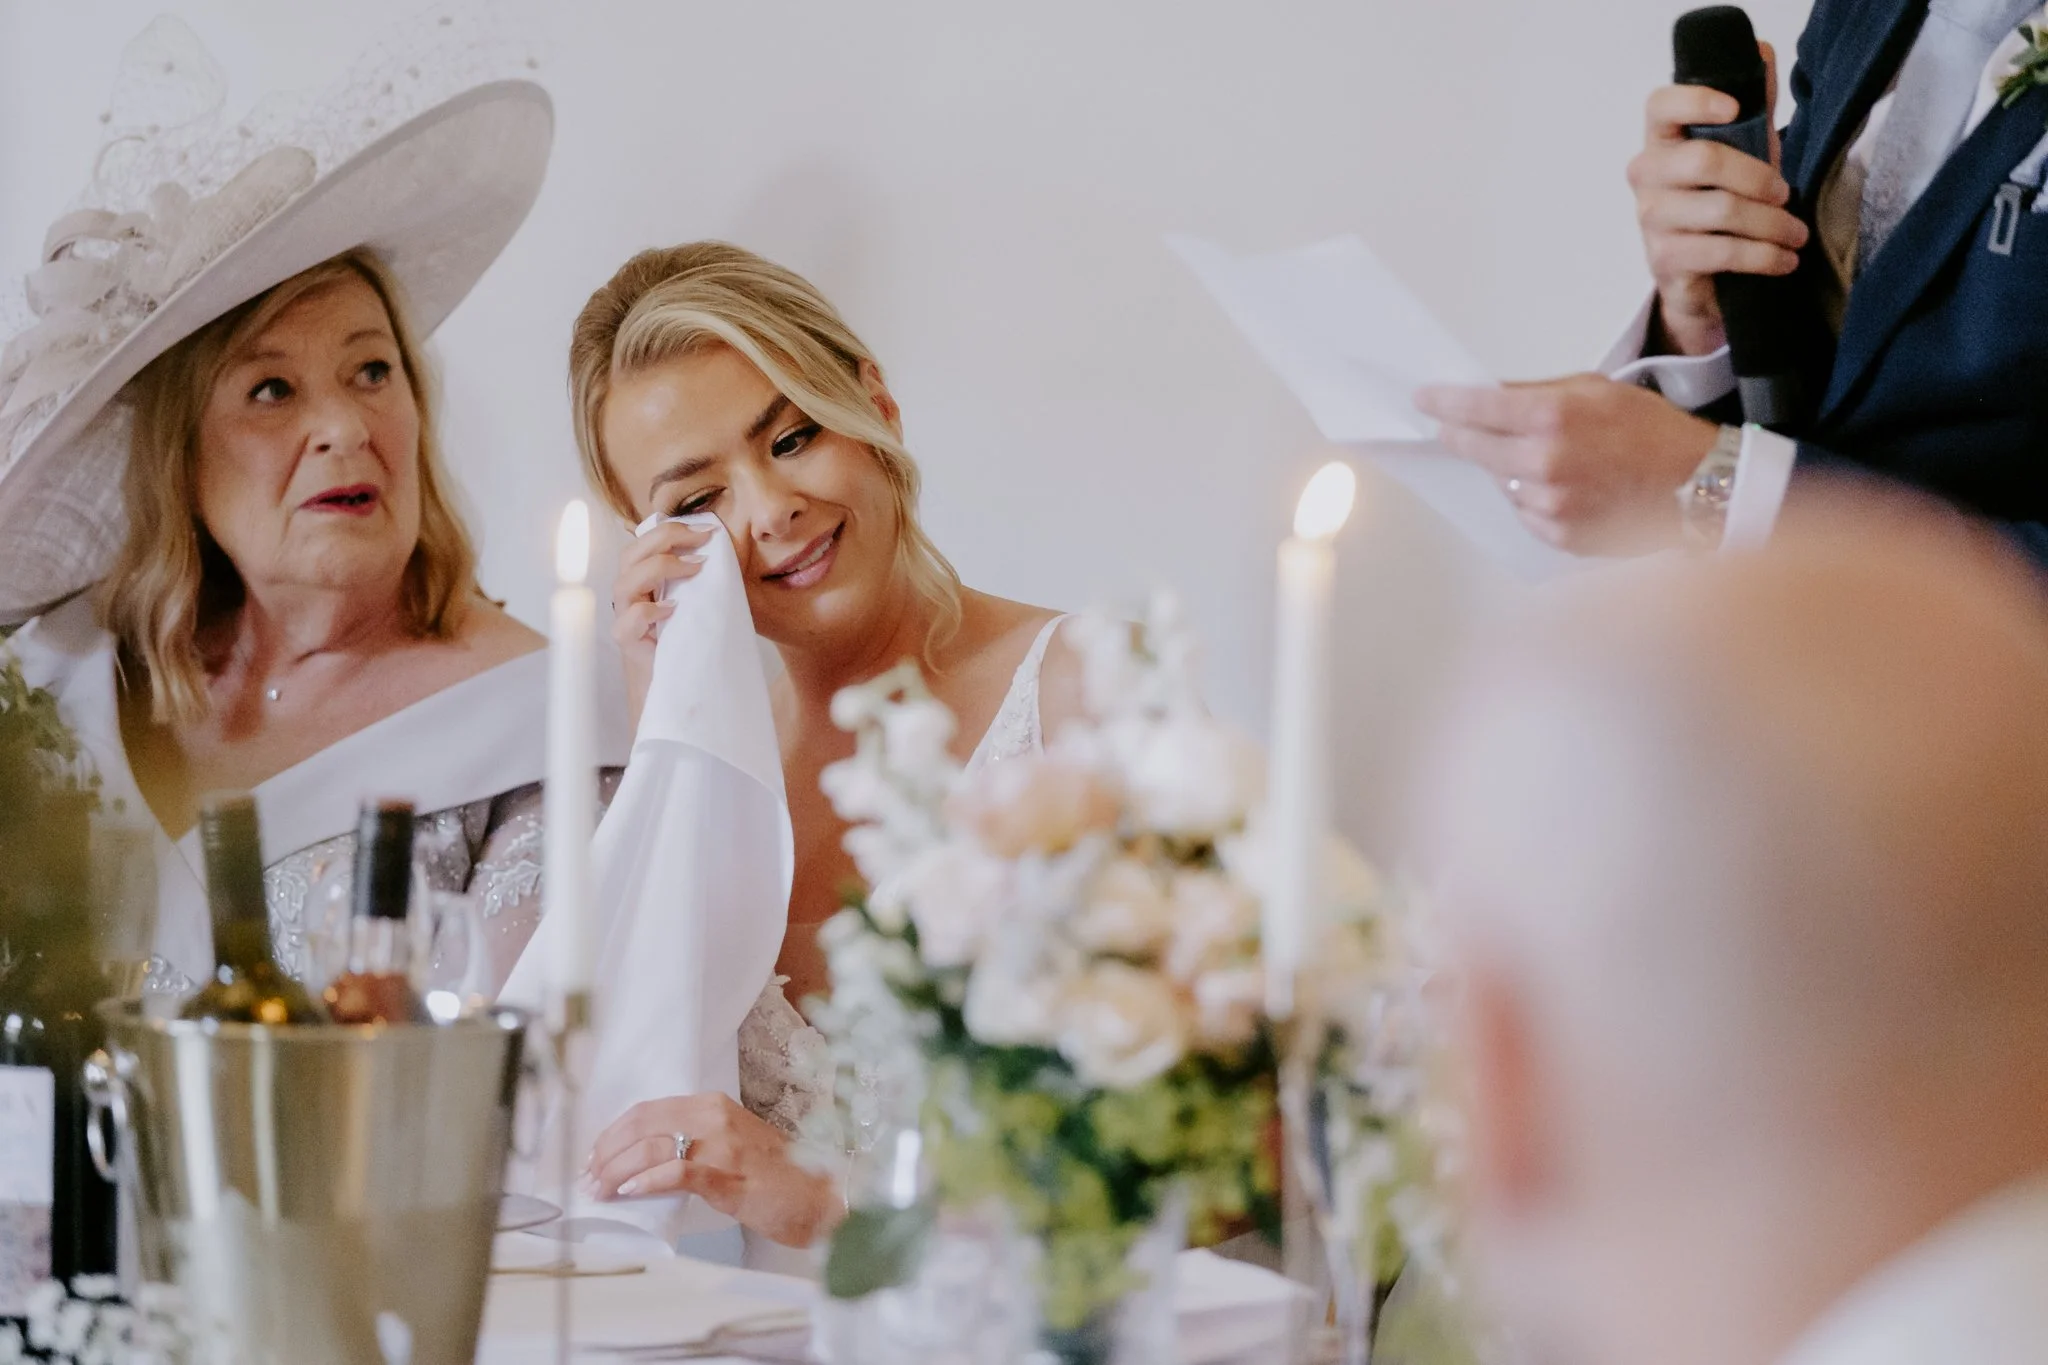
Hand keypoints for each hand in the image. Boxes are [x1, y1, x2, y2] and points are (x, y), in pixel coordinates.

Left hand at [585, 1092, 840, 1248]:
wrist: (818, 1196)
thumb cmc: (776, 1174)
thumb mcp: (732, 1142)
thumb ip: (695, 1140)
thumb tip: (646, 1158)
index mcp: (713, 1105)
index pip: (648, 1110)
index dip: (614, 1133)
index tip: (595, 1156)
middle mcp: (715, 1118)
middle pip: (643, 1125)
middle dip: (606, 1152)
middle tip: (588, 1177)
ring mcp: (722, 1147)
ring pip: (652, 1148)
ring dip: (616, 1171)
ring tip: (599, 1189)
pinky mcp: (728, 1177)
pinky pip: (677, 1172)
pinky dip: (647, 1181)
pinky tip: (629, 1192)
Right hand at [610, 520, 711, 731]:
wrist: (681, 689)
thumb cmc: (693, 641)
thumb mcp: (703, 601)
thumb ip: (706, 576)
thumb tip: (730, 544)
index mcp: (645, 580)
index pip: (646, 543)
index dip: (674, 529)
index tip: (710, 530)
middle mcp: (630, 595)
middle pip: (631, 554)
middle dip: (666, 539)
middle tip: (702, 540)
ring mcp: (625, 618)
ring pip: (624, 582)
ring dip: (660, 568)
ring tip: (695, 569)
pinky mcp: (628, 644)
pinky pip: (628, 622)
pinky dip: (648, 611)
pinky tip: (673, 608)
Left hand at [1415, 374, 1719, 554]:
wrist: (1695, 483)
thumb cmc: (1649, 430)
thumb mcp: (1593, 389)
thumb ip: (1535, 392)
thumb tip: (1488, 394)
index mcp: (1551, 417)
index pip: (1476, 408)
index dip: (1443, 403)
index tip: (1423, 400)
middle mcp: (1544, 463)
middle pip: (1475, 448)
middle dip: (1460, 435)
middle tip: (1449, 427)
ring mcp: (1549, 504)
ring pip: (1500, 481)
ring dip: (1505, 467)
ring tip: (1545, 455)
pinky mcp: (1557, 535)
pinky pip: (1523, 510)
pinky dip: (1530, 496)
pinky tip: (1561, 484)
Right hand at [1628, 41, 1807, 355]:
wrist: (1697, 276)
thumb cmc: (1718, 204)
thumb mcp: (1740, 151)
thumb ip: (1751, 105)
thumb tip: (1763, 53)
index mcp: (1661, 141)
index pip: (1661, 106)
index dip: (1696, 101)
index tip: (1734, 109)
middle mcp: (1647, 176)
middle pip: (1705, 160)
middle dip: (1760, 177)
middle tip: (1787, 194)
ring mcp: (1651, 218)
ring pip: (1722, 210)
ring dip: (1772, 225)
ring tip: (1796, 236)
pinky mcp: (1664, 259)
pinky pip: (1722, 251)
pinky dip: (1763, 257)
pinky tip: (1784, 260)